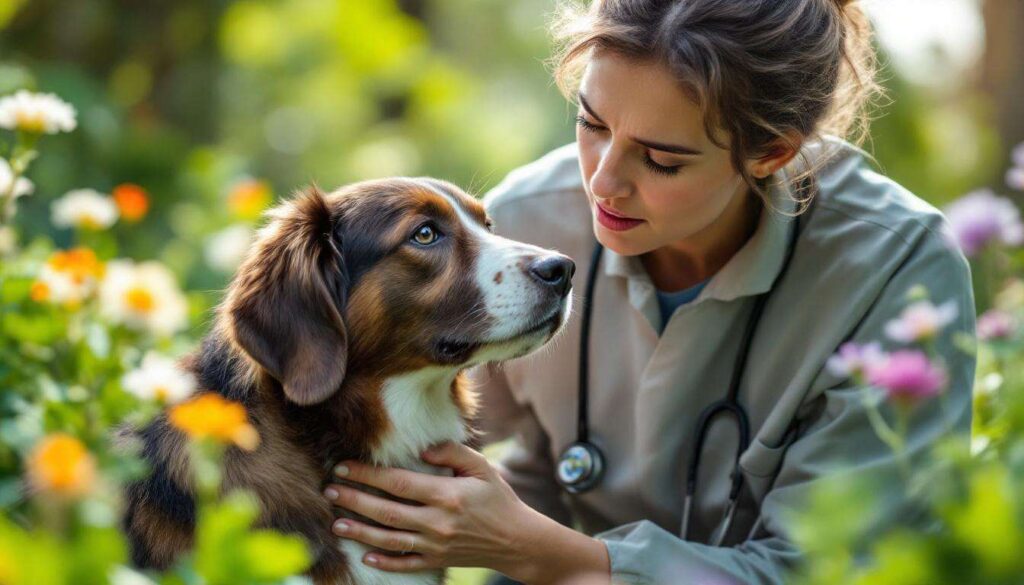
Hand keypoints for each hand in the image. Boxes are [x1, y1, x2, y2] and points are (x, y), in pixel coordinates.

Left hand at [323, 441, 540, 576]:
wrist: (517, 540)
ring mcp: (435, 545)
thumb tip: (422, 449)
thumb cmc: (498, 498)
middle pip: (387, 511)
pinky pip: (406, 564)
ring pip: (390, 540)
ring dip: (360, 532)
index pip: (399, 483)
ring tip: (336, 524)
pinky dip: (385, 562)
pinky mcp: (437, 561)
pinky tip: (365, 555)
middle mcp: (438, 522)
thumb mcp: (481, 467)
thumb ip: (452, 452)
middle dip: (355, 500)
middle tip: (329, 491)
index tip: (345, 466)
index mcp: (446, 494)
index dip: (368, 475)